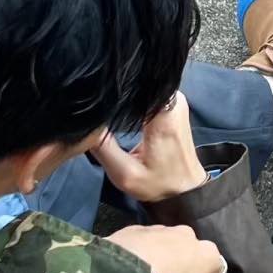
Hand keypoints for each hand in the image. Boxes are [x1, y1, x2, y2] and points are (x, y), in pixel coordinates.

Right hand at [90, 94, 206, 201]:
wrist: (186, 190)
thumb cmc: (159, 184)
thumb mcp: (124, 174)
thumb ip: (103, 146)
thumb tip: (86, 122)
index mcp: (163, 115)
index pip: (137, 83)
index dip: (116, 86)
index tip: (98, 94)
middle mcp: (173, 102)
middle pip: (140, 82)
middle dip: (119, 90)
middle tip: (100, 103)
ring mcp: (176, 101)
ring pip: (145, 86)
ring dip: (127, 94)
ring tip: (110, 106)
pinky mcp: (174, 105)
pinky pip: (151, 93)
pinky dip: (135, 99)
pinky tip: (123, 108)